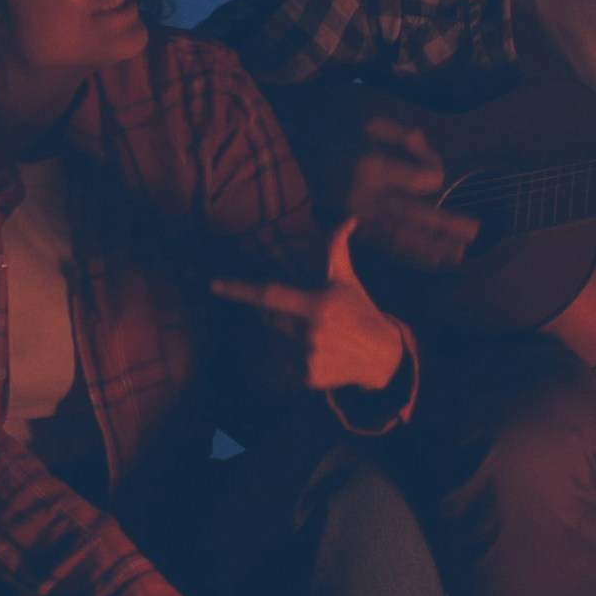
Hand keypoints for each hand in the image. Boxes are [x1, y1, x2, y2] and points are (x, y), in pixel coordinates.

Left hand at [211, 219, 413, 391]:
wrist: (382, 357)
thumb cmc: (360, 311)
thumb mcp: (348, 280)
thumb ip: (337, 249)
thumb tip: (348, 219)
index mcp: (317, 305)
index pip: (269, 294)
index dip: (239, 290)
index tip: (214, 285)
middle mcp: (309, 333)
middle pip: (268, 317)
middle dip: (273, 311)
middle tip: (296, 309)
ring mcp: (307, 357)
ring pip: (274, 339)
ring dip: (283, 332)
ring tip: (314, 333)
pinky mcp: (307, 377)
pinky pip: (283, 359)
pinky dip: (292, 353)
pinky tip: (317, 350)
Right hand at [343, 114, 478, 269]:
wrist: (301, 155)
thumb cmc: (343, 135)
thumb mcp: (374, 123)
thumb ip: (408, 139)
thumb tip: (435, 165)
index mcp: (373, 167)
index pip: (421, 181)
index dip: (434, 174)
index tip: (433, 170)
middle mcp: (365, 197)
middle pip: (414, 217)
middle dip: (447, 226)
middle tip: (475, 231)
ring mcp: (358, 218)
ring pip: (401, 238)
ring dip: (432, 248)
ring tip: (460, 254)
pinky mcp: (353, 229)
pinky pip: (386, 247)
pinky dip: (411, 256)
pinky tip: (434, 260)